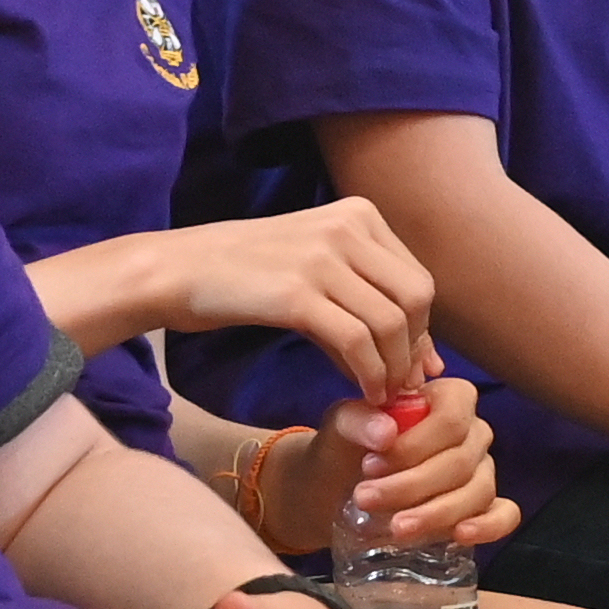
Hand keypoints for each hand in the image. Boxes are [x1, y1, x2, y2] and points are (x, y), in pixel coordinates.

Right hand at [136, 202, 439, 401]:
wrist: (178, 269)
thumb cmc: (246, 275)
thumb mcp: (315, 269)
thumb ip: (368, 302)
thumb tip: (430, 360)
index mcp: (358, 214)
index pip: (418, 280)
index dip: (421, 332)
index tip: (409, 368)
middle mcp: (345, 228)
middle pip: (415, 299)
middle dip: (413, 350)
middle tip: (398, 386)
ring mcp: (321, 258)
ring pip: (389, 323)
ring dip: (393, 368)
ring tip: (379, 394)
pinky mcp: (295, 293)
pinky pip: (355, 341)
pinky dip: (367, 373)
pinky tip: (360, 390)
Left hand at [302, 375, 516, 556]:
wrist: (335, 488)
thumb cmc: (345, 447)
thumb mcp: (341, 427)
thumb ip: (357, 421)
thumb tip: (386, 434)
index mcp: (448, 399)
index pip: (451, 418)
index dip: (415, 445)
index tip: (369, 465)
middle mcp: (473, 433)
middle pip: (460, 460)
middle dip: (412, 485)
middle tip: (366, 499)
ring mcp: (482, 471)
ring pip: (478, 491)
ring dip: (437, 513)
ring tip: (396, 528)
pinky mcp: (483, 508)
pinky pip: (504, 514)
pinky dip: (488, 526)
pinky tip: (460, 535)